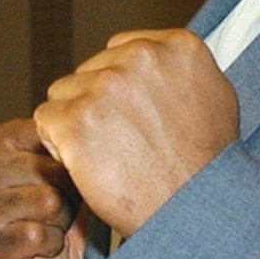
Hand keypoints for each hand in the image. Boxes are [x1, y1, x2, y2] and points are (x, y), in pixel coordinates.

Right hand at [0, 118, 88, 258]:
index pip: (45, 130)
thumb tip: (80, 128)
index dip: (69, 156)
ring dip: (62, 217)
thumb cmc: (69, 205)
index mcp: (3, 139)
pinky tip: (45, 245)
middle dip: (68, 189)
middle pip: (46, 167)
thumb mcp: (73, 163)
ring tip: (55, 223)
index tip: (69, 171)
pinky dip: (52, 243)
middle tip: (63, 203)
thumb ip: (69, 140)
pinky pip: (36, 235)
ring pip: (46, 200)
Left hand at [33, 29, 237, 235]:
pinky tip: (87, 166)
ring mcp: (106, 87)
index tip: (134, 117)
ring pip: (63, 93)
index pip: (118, 50)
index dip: (119, 87)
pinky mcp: (76, 120)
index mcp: (175, 46)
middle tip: (123, 143)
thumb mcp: (214, 98)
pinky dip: (58, 145)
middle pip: (89, 71)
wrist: (194, 212)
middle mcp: (140, 57)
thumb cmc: (206, 168)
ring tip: (108, 156)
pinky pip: (45, 120)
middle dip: (96, 104)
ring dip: (75, 123)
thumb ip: (177, 70)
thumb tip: (154, 59)